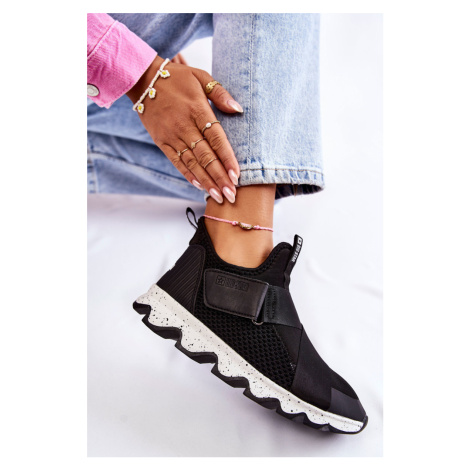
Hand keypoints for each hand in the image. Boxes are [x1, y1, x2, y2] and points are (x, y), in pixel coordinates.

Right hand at [126, 55, 242, 203]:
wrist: (144, 79)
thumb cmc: (177, 78)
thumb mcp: (201, 77)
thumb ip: (220, 93)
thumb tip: (238, 109)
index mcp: (198, 110)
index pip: (216, 139)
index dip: (227, 158)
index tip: (237, 175)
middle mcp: (185, 126)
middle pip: (206, 156)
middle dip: (220, 177)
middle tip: (232, 195)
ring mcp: (172, 135)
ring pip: (192, 163)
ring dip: (207, 181)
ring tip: (219, 196)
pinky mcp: (162, 141)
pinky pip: (176, 161)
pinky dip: (188, 175)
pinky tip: (200, 186)